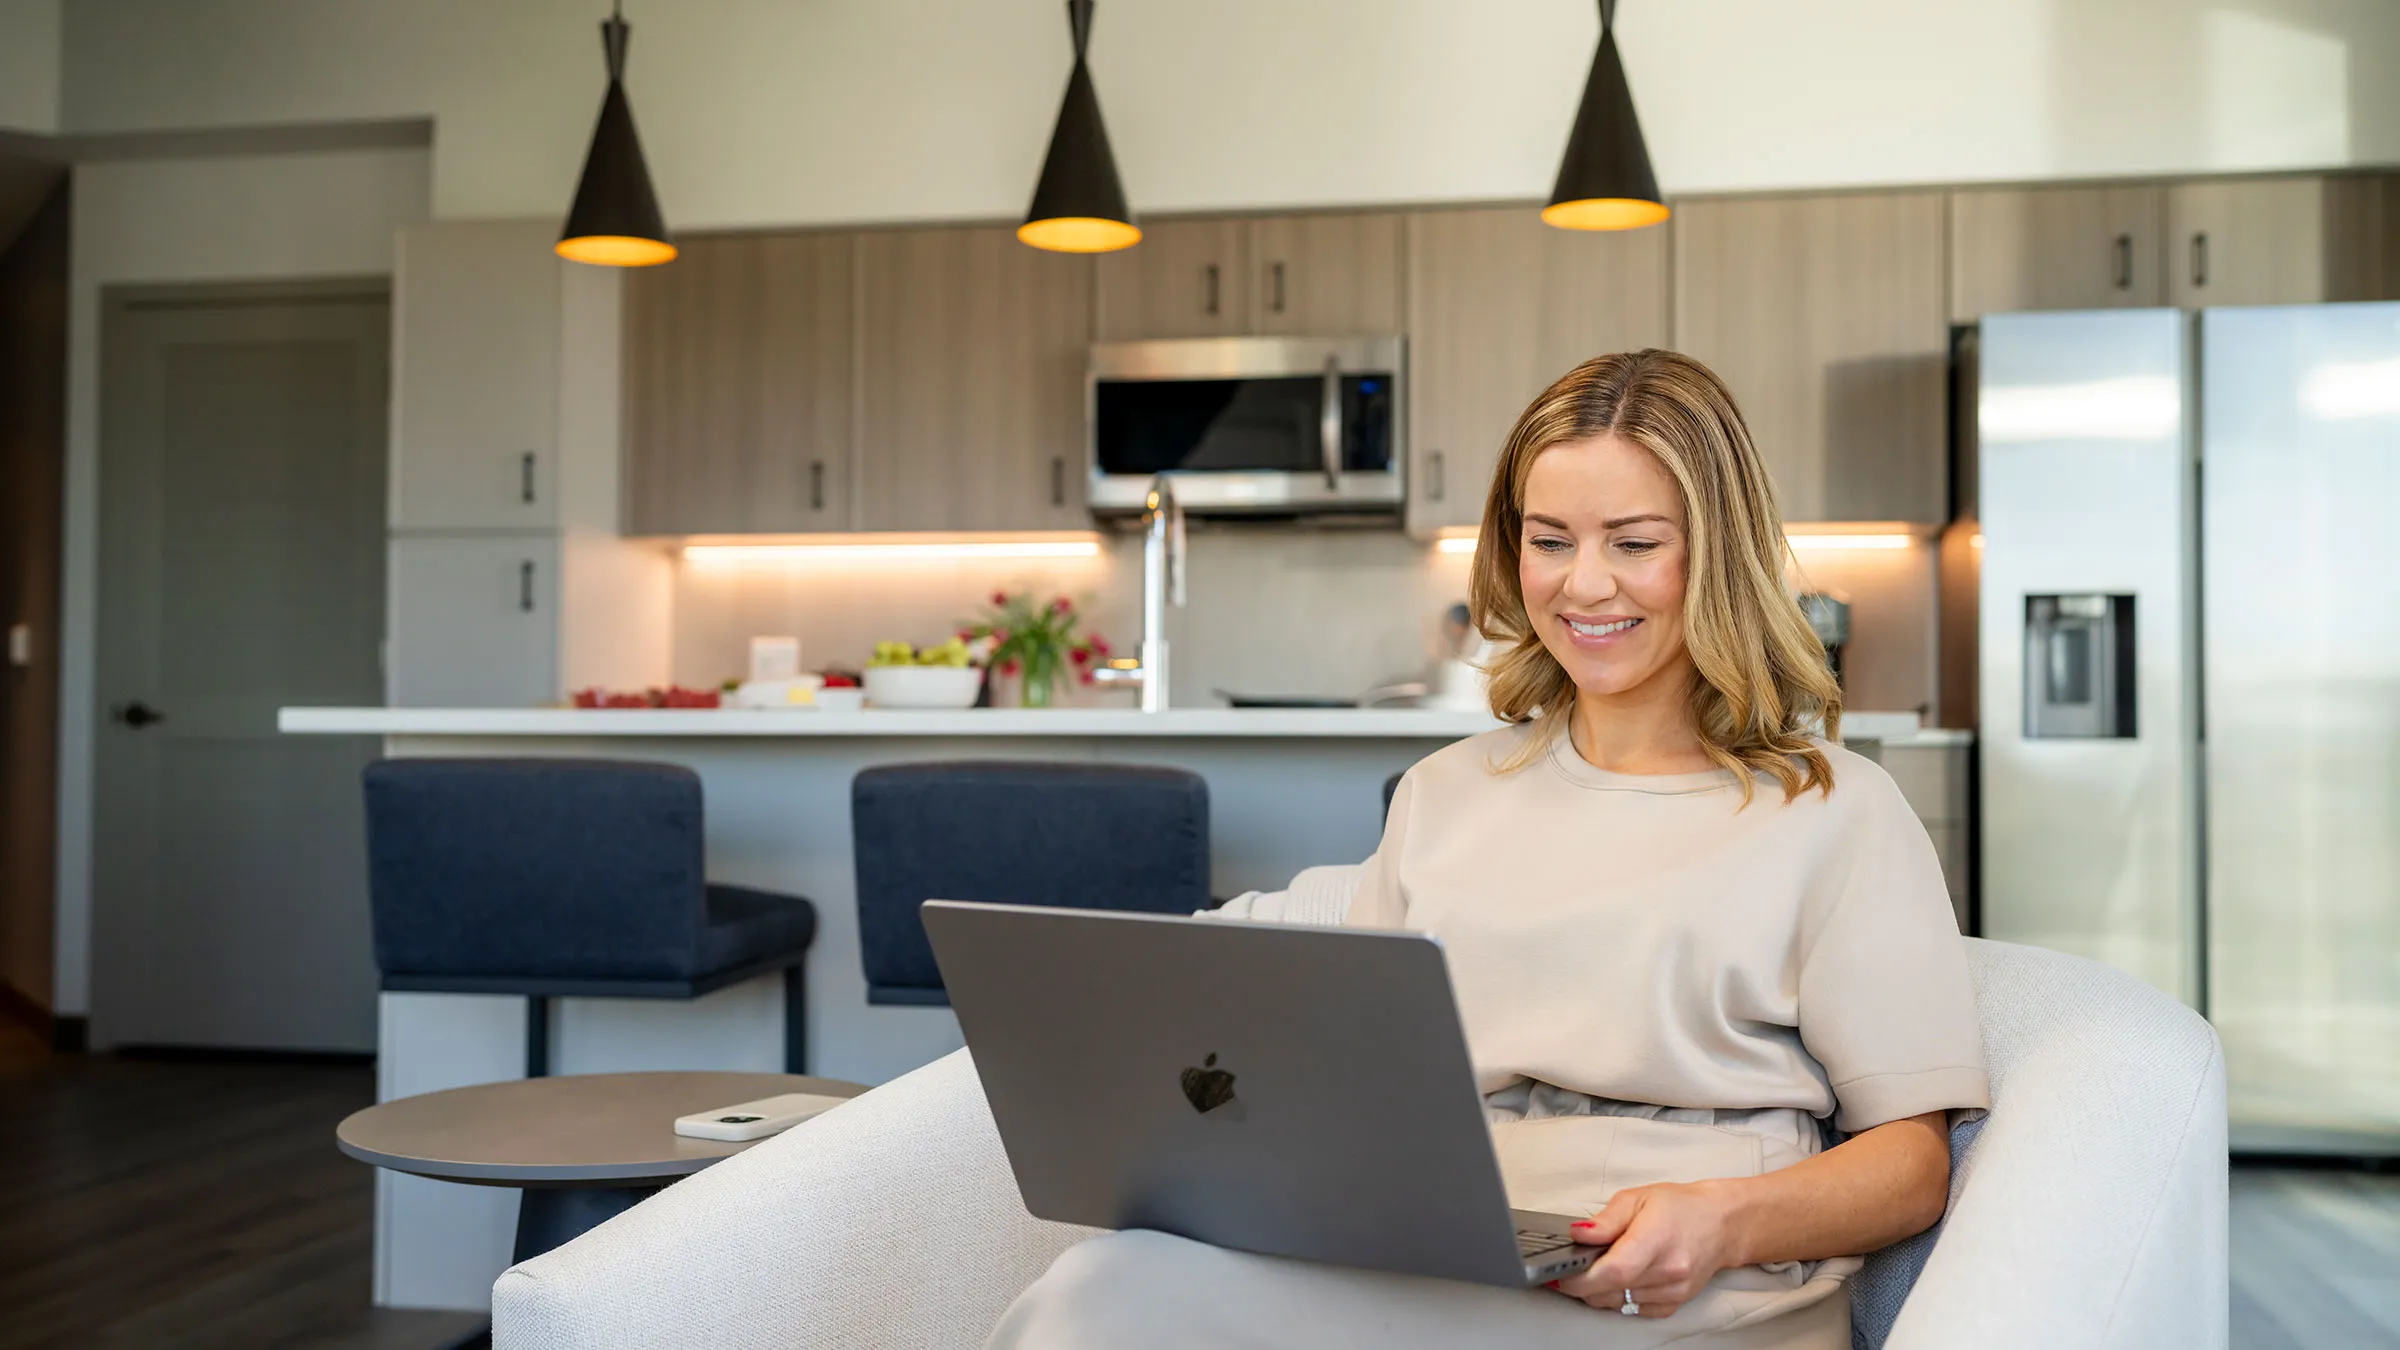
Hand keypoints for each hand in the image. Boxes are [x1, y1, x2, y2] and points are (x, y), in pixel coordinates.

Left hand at [1548, 1181, 1740, 1319]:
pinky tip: (1617, 1280)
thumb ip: (1605, 1220)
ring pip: (1618, 1303)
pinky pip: (1633, 1310)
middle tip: (1569, 1268)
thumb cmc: (1680, 1207)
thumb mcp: (1637, 1198)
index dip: (1580, 1277)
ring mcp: (1674, 1291)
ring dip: (1597, 1291)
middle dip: (1581, 1284)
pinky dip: (1618, 1298)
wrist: (1722, 1224)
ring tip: (1595, 1268)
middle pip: (1611, 1291)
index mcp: (1657, 1239)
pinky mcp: (1674, 1304)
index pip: (1613, 1271)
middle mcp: (1669, 1271)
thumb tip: (1578, 1235)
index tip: (1558, 1274)